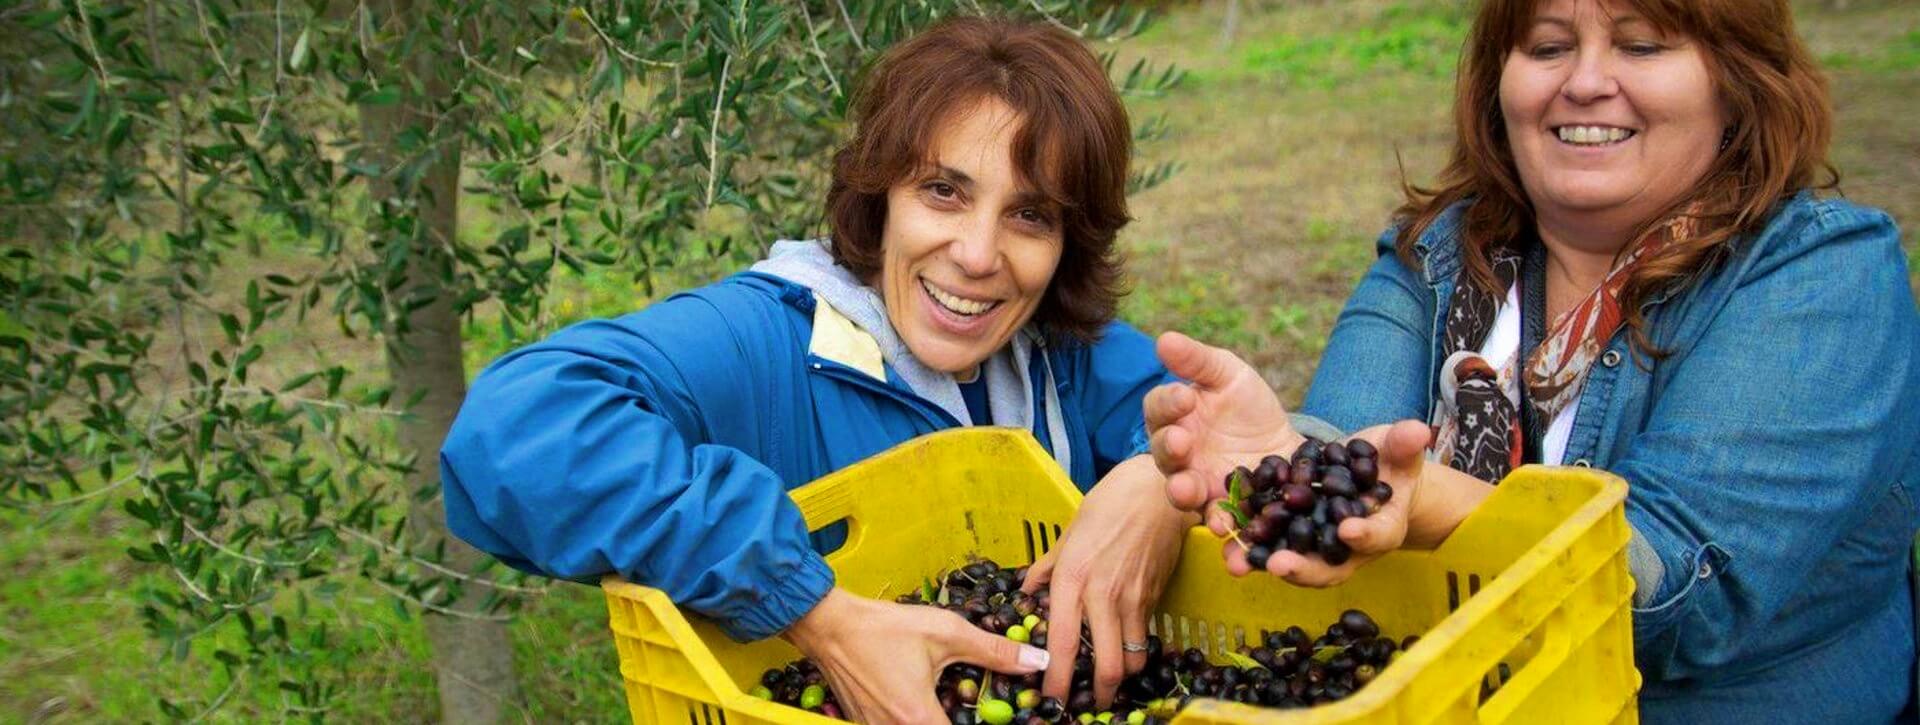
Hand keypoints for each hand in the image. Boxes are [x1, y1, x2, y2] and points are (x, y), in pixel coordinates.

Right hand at [781, 587, 1049, 723]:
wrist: (830, 625)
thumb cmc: (883, 627)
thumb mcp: (945, 632)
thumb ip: (993, 652)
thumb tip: (1036, 660)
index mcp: (917, 718)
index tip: (998, 720)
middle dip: (962, 723)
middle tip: (980, 714)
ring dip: (940, 721)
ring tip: (953, 705)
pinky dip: (916, 721)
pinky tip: (925, 705)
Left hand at [1021, 456, 1192, 707]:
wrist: (1158, 490)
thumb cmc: (1108, 505)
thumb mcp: (1068, 535)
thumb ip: (1046, 568)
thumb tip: (1026, 591)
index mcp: (1072, 579)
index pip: (1062, 643)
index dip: (1056, 679)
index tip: (1049, 701)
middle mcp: (1102, 595)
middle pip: (1106, 665)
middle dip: (1097, 695)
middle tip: (1086, 704)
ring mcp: (1133, 599)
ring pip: (1131, 659)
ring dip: (1119, 678)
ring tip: (1107, 682)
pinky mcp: (1154, 597)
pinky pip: (1145, 639)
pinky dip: (1136, 654)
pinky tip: (1126, 654)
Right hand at [1144, 332, 1302, 534]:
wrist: (1286, 447)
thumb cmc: (1246, 405)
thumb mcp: (1228, 374)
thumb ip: (1197, 360)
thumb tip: (1164, 339)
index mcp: (1174, 417)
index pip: (1160, 408)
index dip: (1169, 404)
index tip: (1185, 397)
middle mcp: (1179, 456)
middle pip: (1164, 454)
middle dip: (1170, 448)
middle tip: (1181, 442)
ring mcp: (1199, 487)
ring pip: (1182, 492)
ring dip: (1183, 491)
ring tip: (1191, 489)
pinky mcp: (1224, 512)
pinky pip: (1217, 522)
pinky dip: (1220, 528)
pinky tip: (1227, 530)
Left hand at [1230, 420, 1431, 586]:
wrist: (1367, 473)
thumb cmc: (1390, 464)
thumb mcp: (1399, 452)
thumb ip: (1405, 445)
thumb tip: (1419, 430)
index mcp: (1381, 530)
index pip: (1374, 537)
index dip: (1363, 535)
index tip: (1349, 530)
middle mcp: (1345, 548)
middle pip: (1325, 566)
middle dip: (1302, 567)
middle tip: (1280, 564)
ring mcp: (1313, 544)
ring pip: (1289, 559)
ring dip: (1264, 561)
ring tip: (1241, 561)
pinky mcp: (1285, 531)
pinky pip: (1264, 540)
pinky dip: (1245, 539)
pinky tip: (1223, 529)